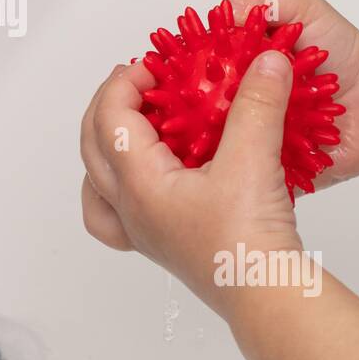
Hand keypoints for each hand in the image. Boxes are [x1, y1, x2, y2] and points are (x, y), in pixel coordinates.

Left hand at [78, 0, 358, 314]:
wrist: (267, 298)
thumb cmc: (249, 241)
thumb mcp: (254, 160)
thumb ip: (258, 104)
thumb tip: (266, 61)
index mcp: (139, 184)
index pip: (109, 119)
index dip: (124, 83)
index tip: (152, 65)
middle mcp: (129, 210)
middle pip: (92, 145)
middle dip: (109, 106)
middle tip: (139, 82)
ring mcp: (141, 232)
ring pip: (95, 183)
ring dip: (103, 146)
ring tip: (129, 124)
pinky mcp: (161, 245)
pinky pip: (114, 214)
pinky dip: (115, 188)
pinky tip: (142, 178)